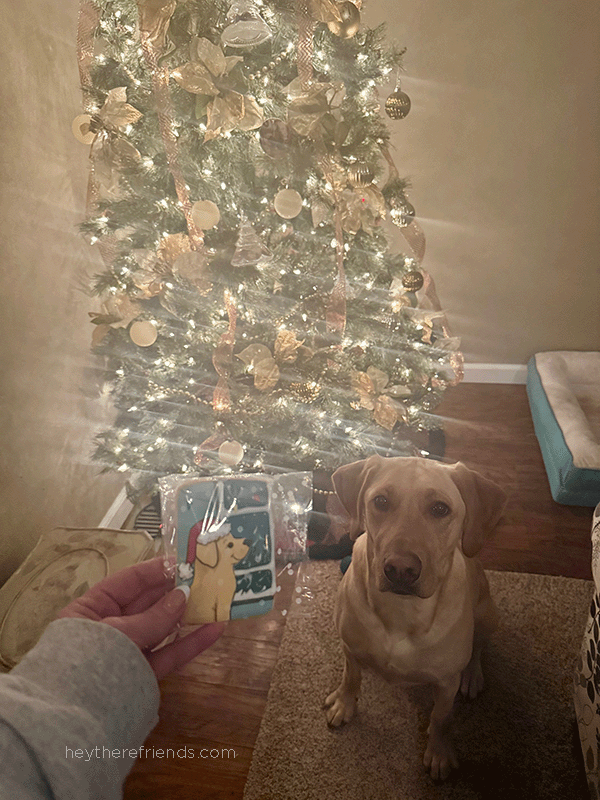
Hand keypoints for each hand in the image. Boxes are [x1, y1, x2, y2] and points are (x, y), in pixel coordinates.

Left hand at [58, 557, 223, 679]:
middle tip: (206, 578)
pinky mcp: (143, 676)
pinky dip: (191, 643)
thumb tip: (183, 595)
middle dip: (176, 592)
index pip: (128, 582)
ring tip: (216, 600)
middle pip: (148, 604)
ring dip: (188, 616)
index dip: (156, 570)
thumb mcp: (120, 633)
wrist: (75, 721)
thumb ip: (154, 616)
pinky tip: (214, 630)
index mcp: (92, 609)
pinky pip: (168, 655)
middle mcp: (110, 628)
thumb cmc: (90, 663)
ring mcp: (128, 653)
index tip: (185, 561)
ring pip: (162, 629)